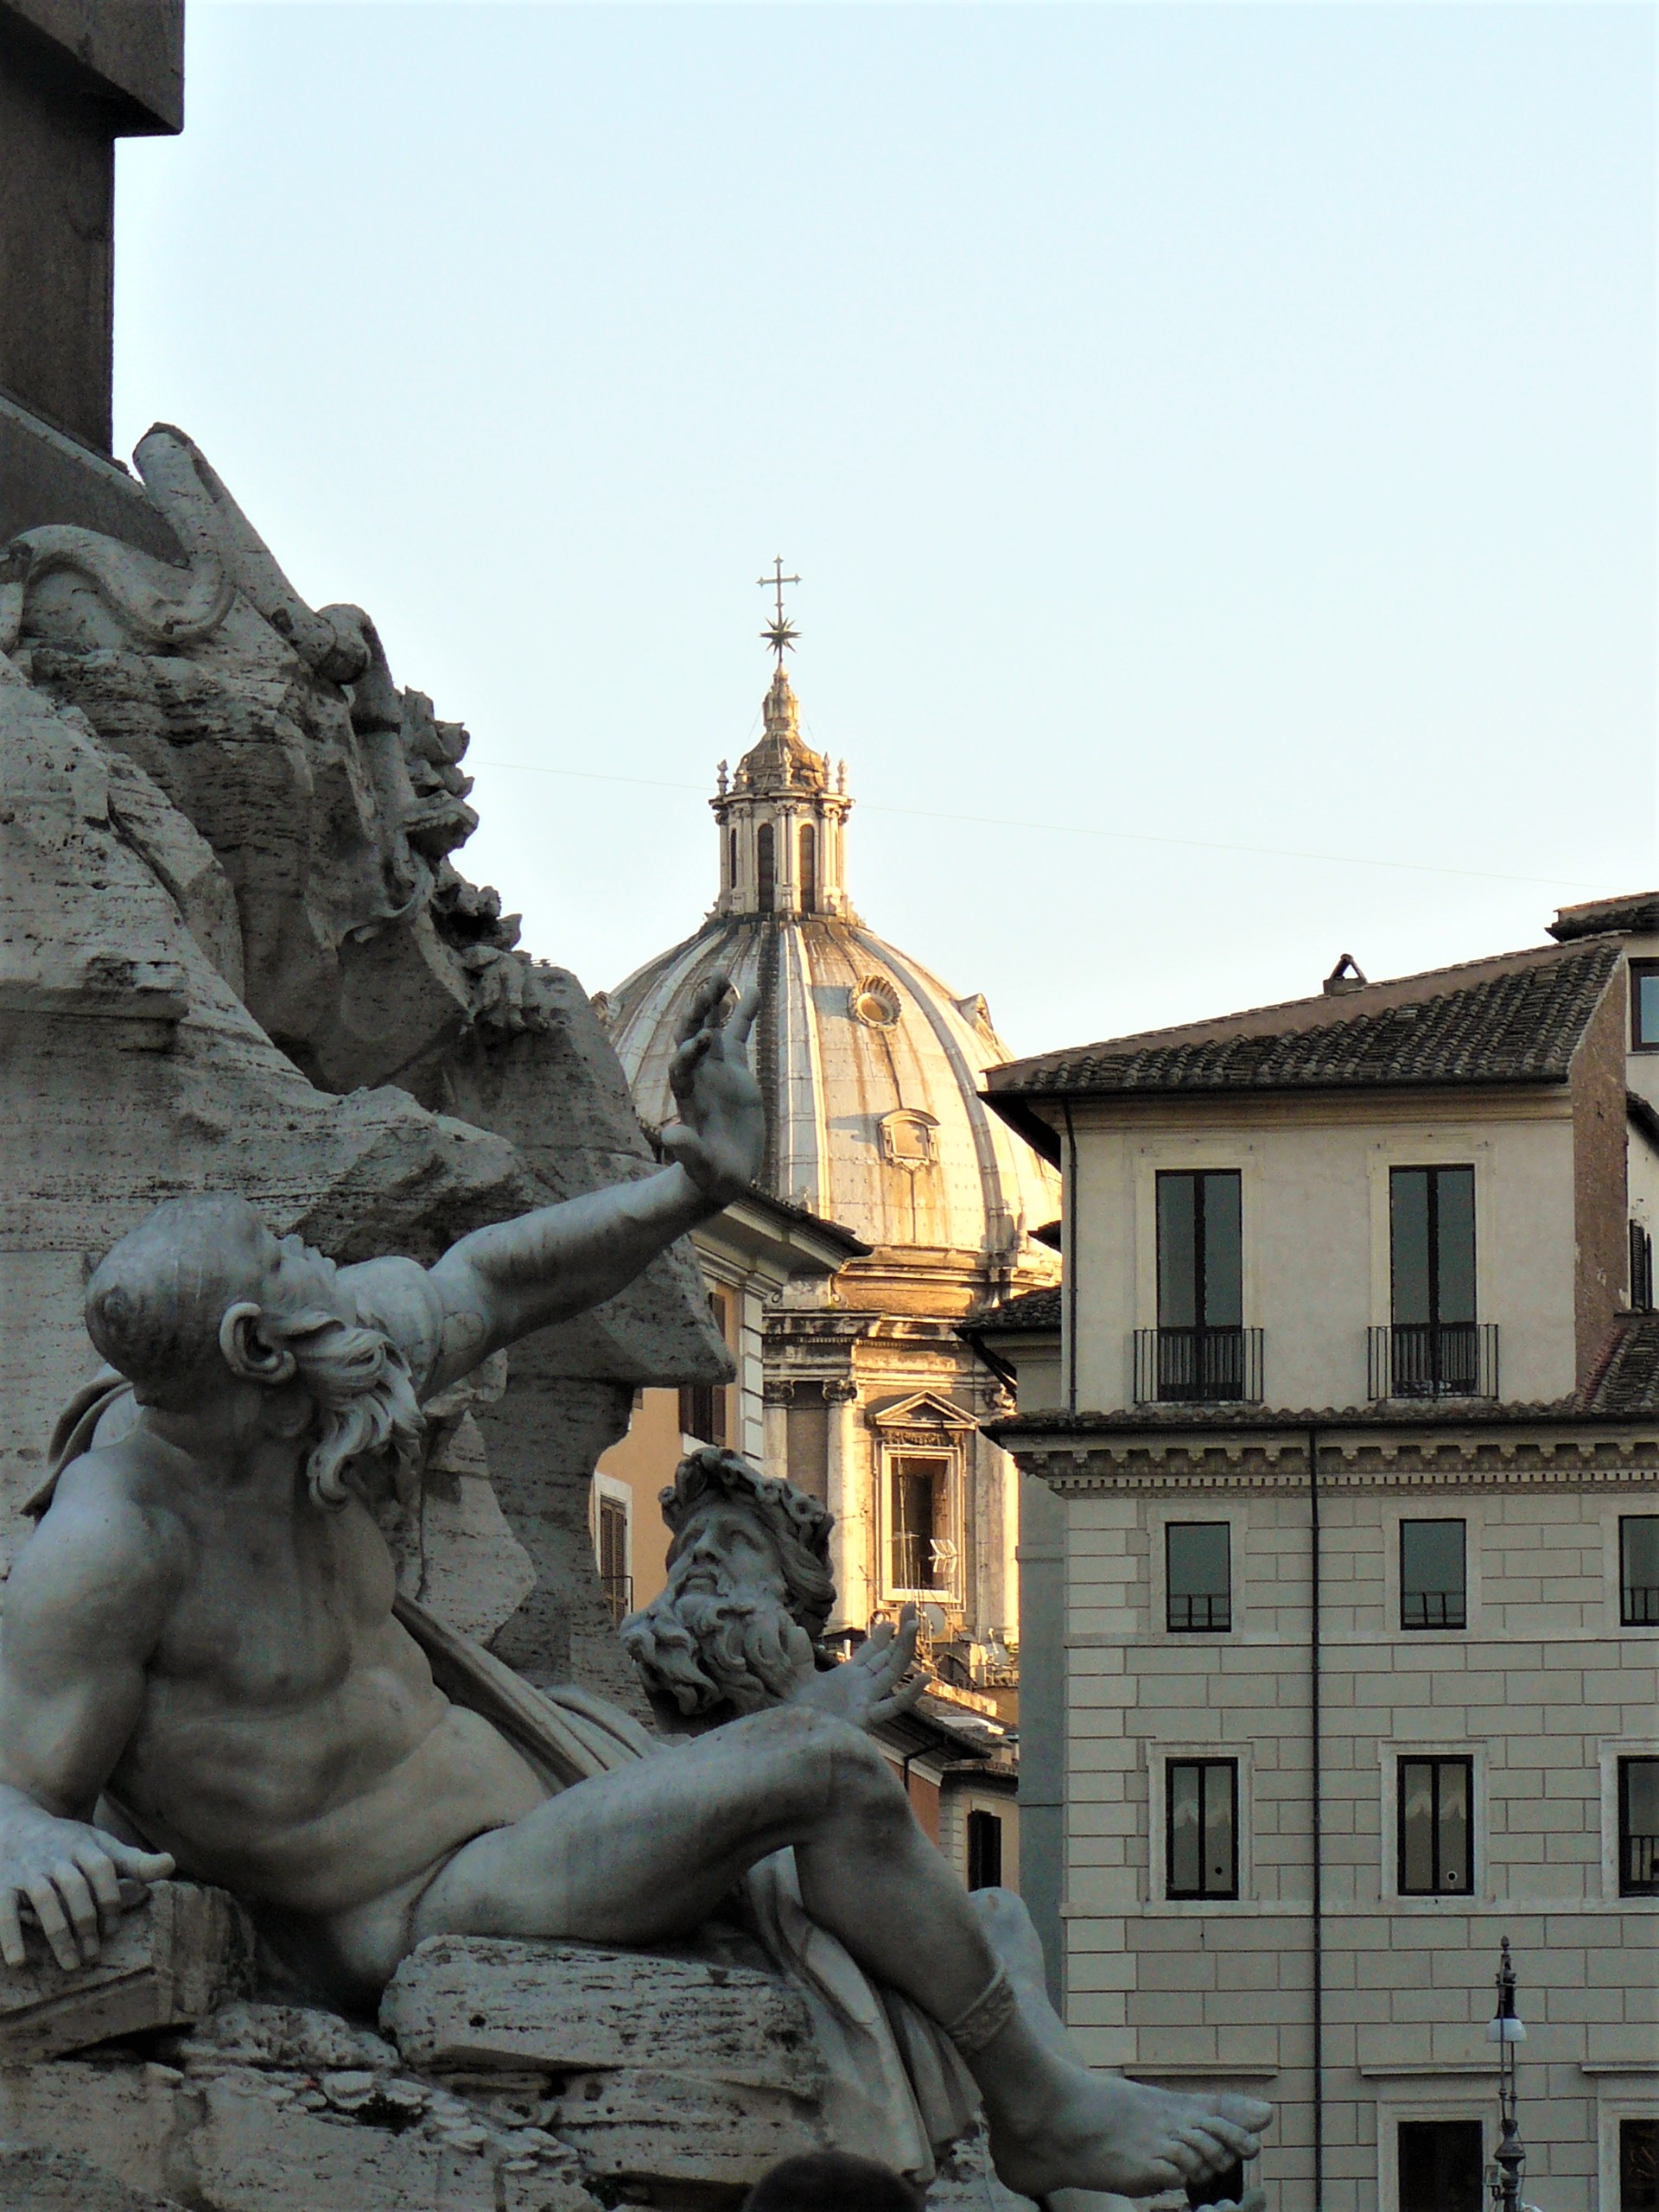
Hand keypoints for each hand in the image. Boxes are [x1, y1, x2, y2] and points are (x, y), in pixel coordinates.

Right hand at [0, 1805, 173, 1971]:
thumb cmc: (68, 1844)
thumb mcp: (101, 1846)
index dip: (110, 1899)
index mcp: (83, 1845)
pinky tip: (18, 1961)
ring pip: (45, 1899)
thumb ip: (133, 1861)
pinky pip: (4, 1910)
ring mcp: (28, 1869)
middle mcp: (56, 1855)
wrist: (16, 1824)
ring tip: (71, 1964)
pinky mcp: (2, 1884)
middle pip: (76, 1887)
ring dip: (59, 1933)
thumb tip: (171, 1864)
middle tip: (93, 1954)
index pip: (103, 1868)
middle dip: (86, 1922)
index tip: (112, 1930)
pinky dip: (9, 1935)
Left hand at [661, 976, 764, 1204]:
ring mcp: (716, 1071)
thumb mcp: (698, 1166)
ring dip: (714, 1003)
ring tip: (721, 974)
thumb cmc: (707, 1174)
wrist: (722, 1175)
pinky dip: (744, 1014)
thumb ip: (686, 1150)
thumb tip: (670, 1135)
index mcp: (687, 1098)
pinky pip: (738, 1036)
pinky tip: (753, 989)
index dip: (689, 1051)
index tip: (704, 1039)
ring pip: (713, 1028)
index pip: (681, 1066)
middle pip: (691, 1036)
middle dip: (697, 1012)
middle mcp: (697, 1077)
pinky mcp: (735, 1072)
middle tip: (709, 985)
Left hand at [788, 1607, 926, 1731]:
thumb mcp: (799, 1678)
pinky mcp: (867, 1718)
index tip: (890, 1620)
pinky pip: (894, 1706)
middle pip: (888, 1656)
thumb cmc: (799, 1715)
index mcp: (850, 1676)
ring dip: (904, 1648)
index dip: (882, 1636)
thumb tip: (795, 1629)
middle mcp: (863, 1686)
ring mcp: (868, 1700)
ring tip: (914, 1625)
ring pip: (894, 1671)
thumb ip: (800, 1655)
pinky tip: (925, 1677)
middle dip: (901, 1632)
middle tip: (910, 1606)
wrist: (794, 1740)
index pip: (872, 1652)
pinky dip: (911, 1694)